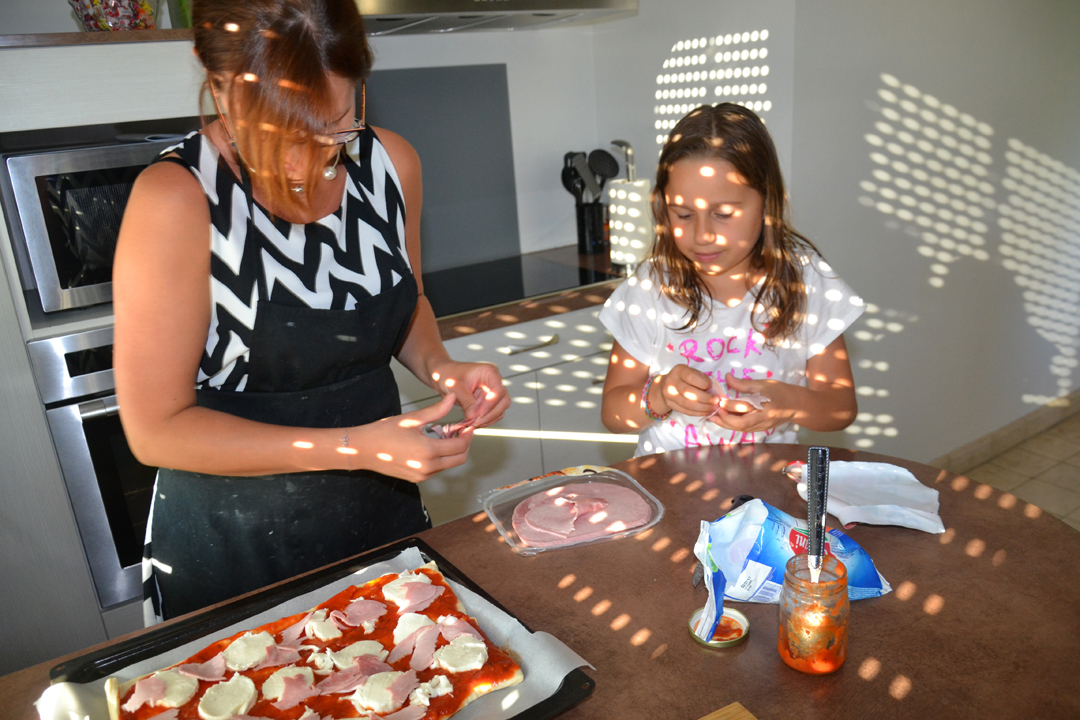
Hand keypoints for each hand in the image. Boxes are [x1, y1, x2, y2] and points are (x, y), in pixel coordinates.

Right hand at [354, 394, 471, 481]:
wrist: (362, 449)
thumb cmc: (384, 432)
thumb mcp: (412, 418)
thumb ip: (436, 410)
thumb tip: (452, 398)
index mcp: (428, 451)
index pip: (460, 446)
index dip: (468, 435)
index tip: (468, 426)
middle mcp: (427, 467)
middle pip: (459, 459)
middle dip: (463, 445)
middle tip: (459, 431)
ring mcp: (421, 475)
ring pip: (448, 465)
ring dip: (451, 452)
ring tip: (442, 434)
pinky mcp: (416, 478)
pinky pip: (436, 469)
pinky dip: (440, 458)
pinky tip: (431, 444)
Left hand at [428, 360, 509, 428]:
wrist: (443, 376)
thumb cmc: (448, 374)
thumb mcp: (455, 386)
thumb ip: (466, 401)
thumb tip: (474, 416)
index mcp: (489, 372)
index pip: (498, 390)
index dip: (491, 403)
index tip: (479, 414)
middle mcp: (494, 382)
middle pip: (503, 401)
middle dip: (491, 413)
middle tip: (476, 421)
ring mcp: (492, 392)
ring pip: (500, 409)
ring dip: (488, 419)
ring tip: (473, 423)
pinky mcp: (488, 401)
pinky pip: (493, 414)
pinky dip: (485, 420)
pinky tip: (473, 422)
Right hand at [653, 365, 719, 416]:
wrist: (667, 385)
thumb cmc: (686, 378)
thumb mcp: (694, 373)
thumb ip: (703, 380)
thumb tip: (715, 392)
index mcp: (679, 370)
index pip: (690, 377)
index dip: (703, 383)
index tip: (711, 386)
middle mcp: (671, 382)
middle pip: (688, 392)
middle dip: (705, 398)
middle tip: (716, 401)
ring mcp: (668, 394)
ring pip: (687, 404)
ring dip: (703, 408)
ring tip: (713, 408)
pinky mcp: (670, 404)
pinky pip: (685, 411)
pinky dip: (698, 413)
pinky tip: (706, 412)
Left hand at [708, 372, 798, 432]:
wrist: (796, 405)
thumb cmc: (780, 391)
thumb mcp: (763, 384)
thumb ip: (744, 383)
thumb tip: (727, 377)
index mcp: (766, 407)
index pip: (745, 407)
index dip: (730, 405)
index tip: (719, 400)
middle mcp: (764, 419)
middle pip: (742, 424)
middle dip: (725, 420)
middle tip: (713, 413)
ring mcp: (763, 426)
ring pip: (742, 429)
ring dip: (727, 424)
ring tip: (714, 418)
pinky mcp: (761, 429)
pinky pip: (745, 429)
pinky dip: (733, 425)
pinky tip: (725, 420)